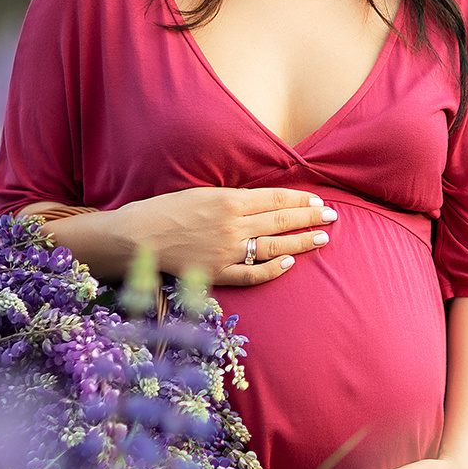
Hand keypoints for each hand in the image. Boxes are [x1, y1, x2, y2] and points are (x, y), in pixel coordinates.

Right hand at [29, 186, 337, 285]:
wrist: (135, 238)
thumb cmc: (163, 210)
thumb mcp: (201, 194)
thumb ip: (232, 200)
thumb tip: (260, 203)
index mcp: (229, 200)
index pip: (276, 200)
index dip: (300, 201)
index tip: (318, 201)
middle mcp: (234, 225)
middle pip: (281, 222)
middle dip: (310, 219)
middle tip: (332, 218)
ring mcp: (228, 251)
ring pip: (274, 247)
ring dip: (301, 243)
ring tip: (322, 239)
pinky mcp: (218, 274)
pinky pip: (253, 274)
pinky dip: (273, 270)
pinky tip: (289, 264)